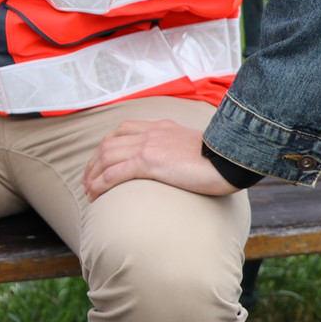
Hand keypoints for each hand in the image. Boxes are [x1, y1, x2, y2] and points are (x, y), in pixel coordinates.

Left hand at [82, 119, 238, 200]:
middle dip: (94, 162)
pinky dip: (101, 183)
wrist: (233, 158)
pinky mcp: (150, 161)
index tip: (100, 161)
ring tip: (88, 192)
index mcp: (162, 126)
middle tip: (88, 180)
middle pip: (109, 143)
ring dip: (93, 175)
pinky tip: (95, 194)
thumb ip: (183, 152)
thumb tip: (182, 166)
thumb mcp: (198, 149)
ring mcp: (149, 145)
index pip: (124, 130)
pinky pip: (115, 172)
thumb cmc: (223, 159)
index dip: (107, 145)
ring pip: (107, 157)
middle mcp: (151, 132)